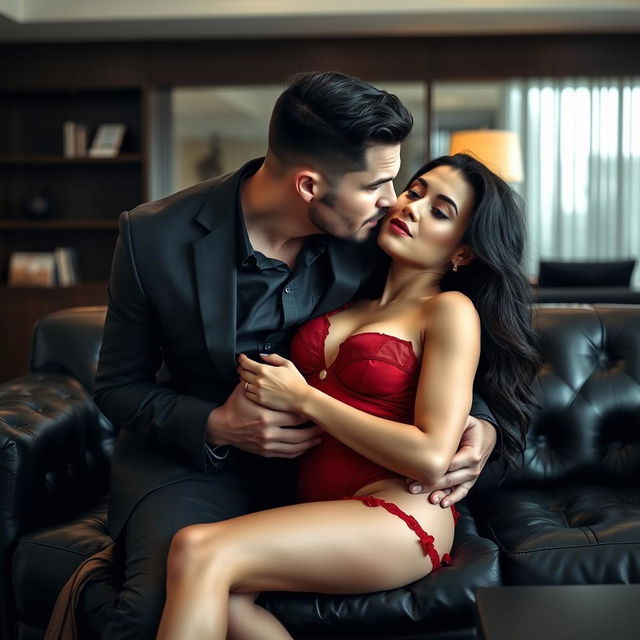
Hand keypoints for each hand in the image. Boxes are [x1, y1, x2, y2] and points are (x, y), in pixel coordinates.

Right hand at [206, 381, 321, 458]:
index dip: (307, 415)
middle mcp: (268, 433)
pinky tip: (305, 447)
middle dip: (312, 431)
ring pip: (294, 447)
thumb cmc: (235, 405)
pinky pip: (286, 454)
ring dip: (308, 443)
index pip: (294, 417)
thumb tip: (266, 359)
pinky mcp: (265, 452)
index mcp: (266, 416)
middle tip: (322, 426)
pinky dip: (297, 452)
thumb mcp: (245, 389)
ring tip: (318, 438)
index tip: (315, 412)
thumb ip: (259, 377)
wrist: (222, 426)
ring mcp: (266, 444)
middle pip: (298, 434)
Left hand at [237, 352, 308, 412]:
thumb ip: (273, 357)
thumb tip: (262, 355)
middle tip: (242, 367)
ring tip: (248, 377)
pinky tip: (252, 387)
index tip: (241, 358)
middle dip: (241, 368)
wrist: (301, 398)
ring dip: (244, 379)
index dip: (241, 359)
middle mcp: (259, 381)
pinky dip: (247, 389)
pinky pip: (247, 393)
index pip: (246, 363)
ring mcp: (258, 391)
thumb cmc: (296, 382)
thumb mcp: (287, 364)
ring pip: (243, 383)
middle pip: (242, 372)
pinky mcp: (259, 400)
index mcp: (264, 370)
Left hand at [406, 416, 496, 506]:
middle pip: (448, 479)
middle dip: (429, 484)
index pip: (448, 465)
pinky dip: (453, 499)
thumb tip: (432, 430)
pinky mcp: (470, 480)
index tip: (415, 472)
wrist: (487, 437)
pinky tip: (442, 504)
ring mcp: (472, 476)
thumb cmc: (471, 428)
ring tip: (425, 499)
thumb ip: (452, 427)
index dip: (432, 469)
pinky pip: (462, 492)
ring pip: (453, 487)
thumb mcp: (465, 422)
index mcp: (471, 454)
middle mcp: (473, 468)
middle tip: (411, 488)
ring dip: (439, 494)